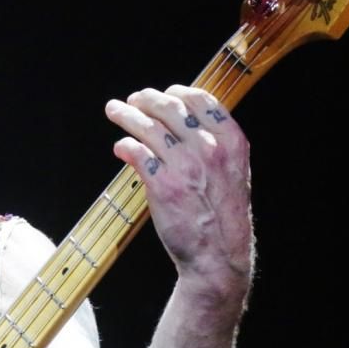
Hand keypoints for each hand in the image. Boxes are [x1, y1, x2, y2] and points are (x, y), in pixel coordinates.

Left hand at [105, 85, 253, 303]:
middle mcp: (210, 149)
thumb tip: (183, 124)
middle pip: (171, 108)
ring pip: (148, 127)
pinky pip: (137, 153)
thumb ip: (216, 145)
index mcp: (232, 142)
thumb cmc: (224, 215)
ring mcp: (185, 165)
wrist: (218, 254)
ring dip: (126, 115)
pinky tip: (120, 146)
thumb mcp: (234, 172)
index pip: (202, 100)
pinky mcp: (162, 185)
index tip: (165, 93)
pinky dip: (125, 145)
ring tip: (114, 110)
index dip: (179, 92)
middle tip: (133, 100)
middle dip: (146, 99)